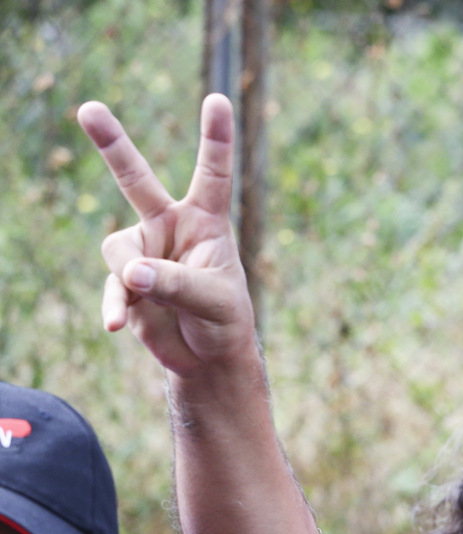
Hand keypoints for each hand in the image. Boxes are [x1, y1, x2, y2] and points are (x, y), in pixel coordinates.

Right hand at [77, 94, 257, 378]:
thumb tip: (133, 272)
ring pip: (118, 247)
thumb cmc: (224, 322)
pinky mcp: (126, 282)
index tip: (218, 99)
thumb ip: (176, 284)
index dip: (215, 139)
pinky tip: (116, 325)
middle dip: (111, 144)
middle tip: (89, 108)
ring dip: (130, 276)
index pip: (212, 176)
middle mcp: (171, 228)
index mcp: (206, 223)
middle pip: (136, 179)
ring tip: (148, 297)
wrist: (207, 356)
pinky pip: (112, 286)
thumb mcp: (213, 302)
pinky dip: (114, 305)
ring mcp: (145, 253)